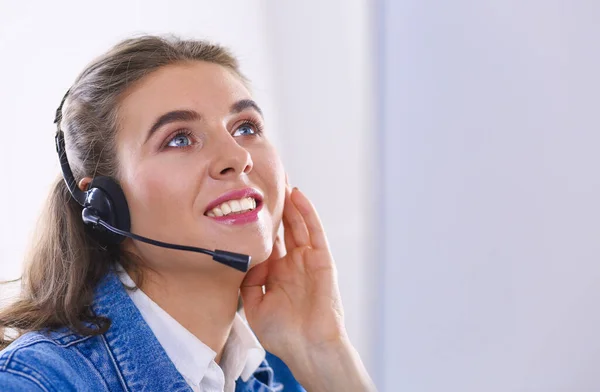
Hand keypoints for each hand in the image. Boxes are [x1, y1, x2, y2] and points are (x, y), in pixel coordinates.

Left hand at [240, 186, 344, 358]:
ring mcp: (309, 260)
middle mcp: (293, 262)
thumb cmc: (283, 332)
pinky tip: (297, 195)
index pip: (267, 239)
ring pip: (298, 223)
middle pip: (283, 226)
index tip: (245, 200)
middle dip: (275, 205)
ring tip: (280, 179)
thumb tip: (246, 256)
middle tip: (264, 180)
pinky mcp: (323, 260)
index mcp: (277, 273)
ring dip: (290, 202)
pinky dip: (307, 212)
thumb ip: (248, 280)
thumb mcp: (254, 305)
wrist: (307, 347)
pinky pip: (314, 231)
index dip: (259, 221)